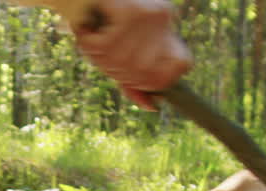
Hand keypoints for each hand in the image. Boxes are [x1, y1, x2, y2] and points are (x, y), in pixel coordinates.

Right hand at [73, 0, 191, 109]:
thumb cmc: (99, 19)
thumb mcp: (122, 51)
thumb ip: (136, 81)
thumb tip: (151, 106)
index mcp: (166, 24)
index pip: (181, 65)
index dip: (156, 81)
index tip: (134, 78)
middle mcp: (163, 16)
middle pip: (145, 72)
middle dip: (118, 73)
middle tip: (101, 58)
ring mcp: (149, 13)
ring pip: (124, 61)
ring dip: (100, 59)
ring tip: (91, 42)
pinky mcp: (130, 10)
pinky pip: (107, 46)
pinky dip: (89, 45)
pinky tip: (84, 31)